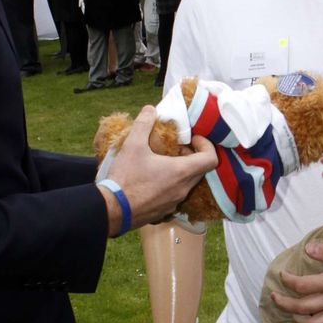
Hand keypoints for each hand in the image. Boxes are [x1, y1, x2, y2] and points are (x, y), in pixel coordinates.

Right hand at [107, 107, 215, 228]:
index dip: (206, 146)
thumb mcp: (133, 145)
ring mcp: (174, 203)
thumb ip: (143, 124)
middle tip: (176, 148)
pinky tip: (152, 180)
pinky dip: (170, 186)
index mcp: (181, 172)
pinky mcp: (164, 213)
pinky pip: (174, 197)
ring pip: (186, 184)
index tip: (193, 139)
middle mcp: (183, 189)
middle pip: (199, 171)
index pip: (211, 159)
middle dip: (191, 156)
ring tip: (162, 163)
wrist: (112, 210)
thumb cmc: (126, 178)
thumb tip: (150, 109)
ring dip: (180, 171)